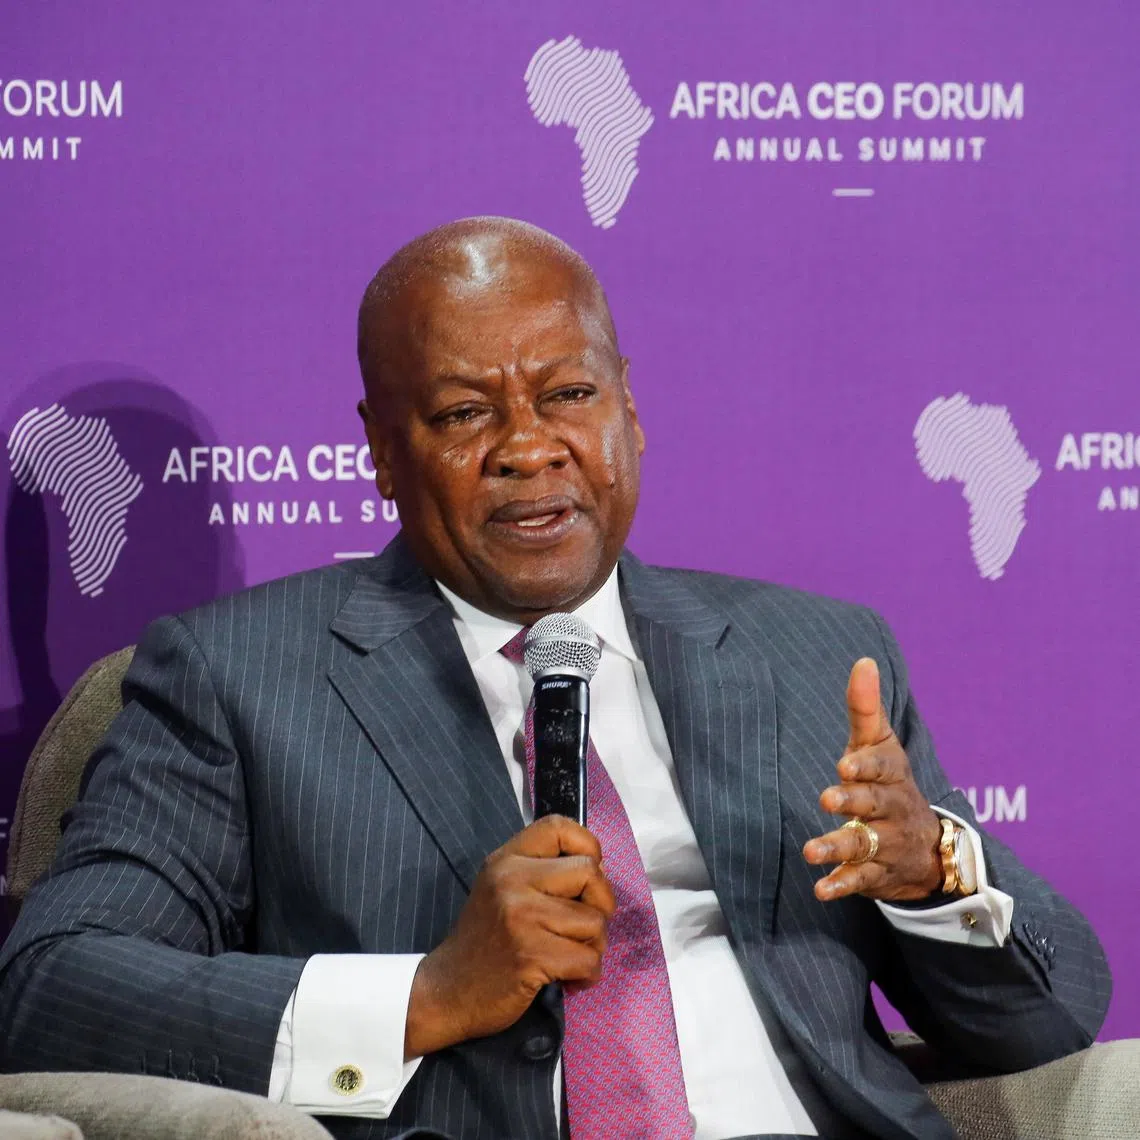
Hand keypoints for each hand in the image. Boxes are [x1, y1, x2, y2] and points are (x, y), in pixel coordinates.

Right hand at [404, 815, 614, 1057]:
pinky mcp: (531, 954)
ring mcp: (521, 916)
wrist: (447, 990)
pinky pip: (588, 959)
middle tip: (583, 928)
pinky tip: (568, 979)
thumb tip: (598, 869)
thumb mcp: (502, 889)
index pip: (559, 827)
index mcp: (507, 859)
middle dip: (601, 904)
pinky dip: (587, 975)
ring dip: (593, 946)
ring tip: (569, 956)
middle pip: (590, 872)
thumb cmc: (484, 941)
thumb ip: (542, 872)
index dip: (587, 846)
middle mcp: (512, 879)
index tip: (584, 878)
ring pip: (595, 921)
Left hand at [802, 657, 941, 902]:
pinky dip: (842, 885)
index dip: (865, 766)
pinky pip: (861, 881)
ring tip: (810, 850)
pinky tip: (821, 888)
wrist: (928, 846)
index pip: (882, 767)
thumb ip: (865, 708)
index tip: (844, 765)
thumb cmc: (888, 782)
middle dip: (854, 802)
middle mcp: (892, 808)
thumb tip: (863, 661)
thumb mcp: (880, 744)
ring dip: (837, 847)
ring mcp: (887, 843)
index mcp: (892, 774)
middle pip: (875, 804)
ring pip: (865, 844)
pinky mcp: (878, 874)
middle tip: (828, 799)